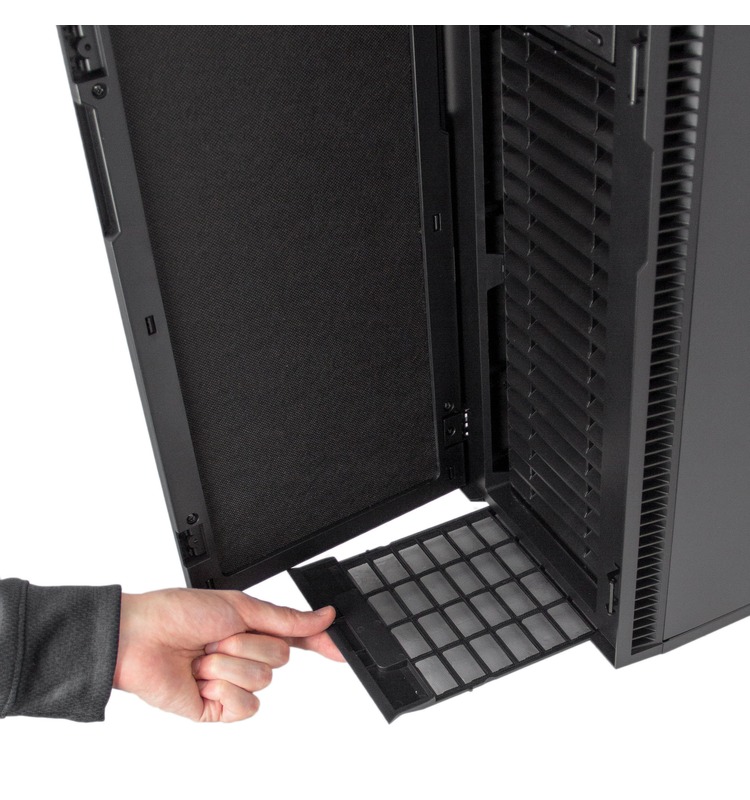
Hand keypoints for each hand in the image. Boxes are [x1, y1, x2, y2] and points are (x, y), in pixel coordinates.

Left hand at [113, 588, 342, 721]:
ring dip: (230, 665)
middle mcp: (243, 656)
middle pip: (279, 658)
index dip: (319, 643)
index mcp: (250, 628)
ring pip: (261, 682)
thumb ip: (285, 619)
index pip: (295, 638)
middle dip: (249, 644)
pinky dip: (224, 690)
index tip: (340, 650)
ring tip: (202, 657)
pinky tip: (202, 681)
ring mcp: (230, 684)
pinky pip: (244, 706)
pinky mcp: (217, 709)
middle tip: (218, 637)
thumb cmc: (178, 612)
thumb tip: (323, 617)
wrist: (139, 639)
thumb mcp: (239, 607)